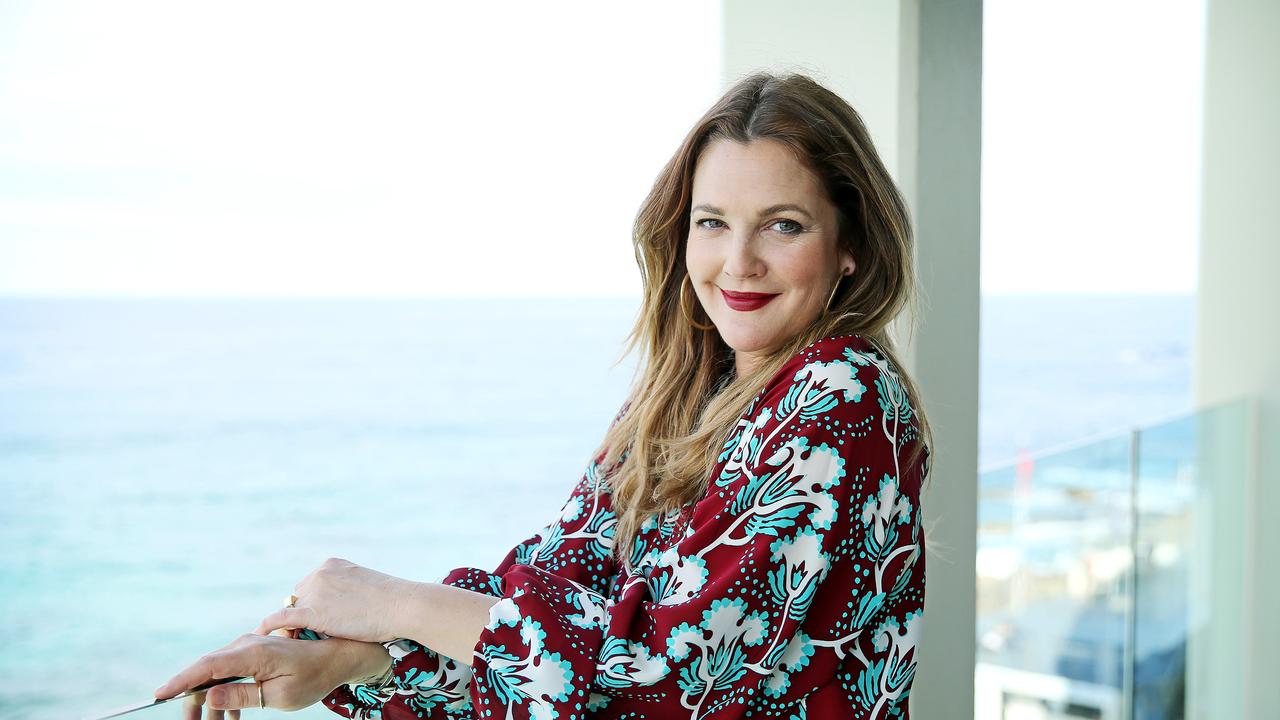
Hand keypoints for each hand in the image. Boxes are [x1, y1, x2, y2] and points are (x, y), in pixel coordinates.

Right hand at [153, 632, 353, 717]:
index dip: (180, 681)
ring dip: (210, 702)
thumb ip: (243, 695)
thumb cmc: (312, 678)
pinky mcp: (254, 654)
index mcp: (252, 654)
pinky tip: (229, 717)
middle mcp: (247, 645)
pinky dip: (226, 696)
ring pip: (217, 675)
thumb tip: (208, 696)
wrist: (337, 658)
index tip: (158, 695)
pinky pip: (230, 674)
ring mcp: (250, 647)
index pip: (207, 666)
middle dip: (192, 699)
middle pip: (206, 672)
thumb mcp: (279, 695)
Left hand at [252, 557, 411, 643]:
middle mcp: (320, 573)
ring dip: (296, 624)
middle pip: (298, 596)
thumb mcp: (366, 585)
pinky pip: (283, 619)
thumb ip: (349, 590)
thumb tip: (345, 606)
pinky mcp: (313, 612)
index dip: (313, 604)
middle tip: (308, 633)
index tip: (318, 618)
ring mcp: (315, 591)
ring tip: (294, 640)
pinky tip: (261, 636)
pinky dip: (270, 627)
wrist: (402, 605)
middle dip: (304, 613)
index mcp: (332, 565)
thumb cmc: (392, 601)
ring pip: (293, 610)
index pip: (311, 585)